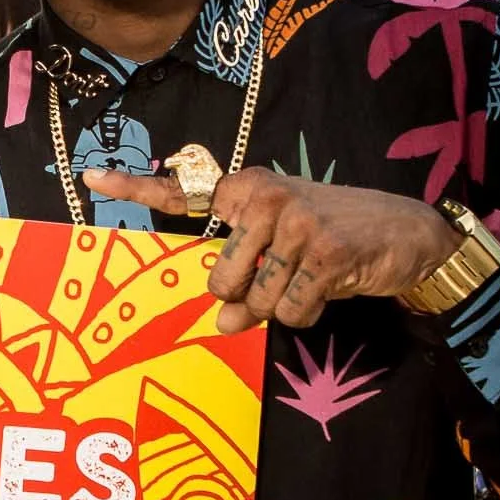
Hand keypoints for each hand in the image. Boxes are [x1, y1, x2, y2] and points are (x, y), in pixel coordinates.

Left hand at [79, 165, 461, 332]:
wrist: (409, 233)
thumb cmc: (335, 239)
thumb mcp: (283, 253)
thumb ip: (244, 282)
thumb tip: (224, 322)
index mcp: (247, 190)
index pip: (184, 193)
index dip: (134, 188)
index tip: (90, 177)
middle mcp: (264, 198)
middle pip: (220, 282)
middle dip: (250, 297)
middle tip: (286, 278)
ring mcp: (294, 223)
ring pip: (257, 303)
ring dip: (285, 307)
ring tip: (313, 278)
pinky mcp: (323, 253)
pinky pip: (291, 311)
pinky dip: (309, 312)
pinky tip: (331, 286)